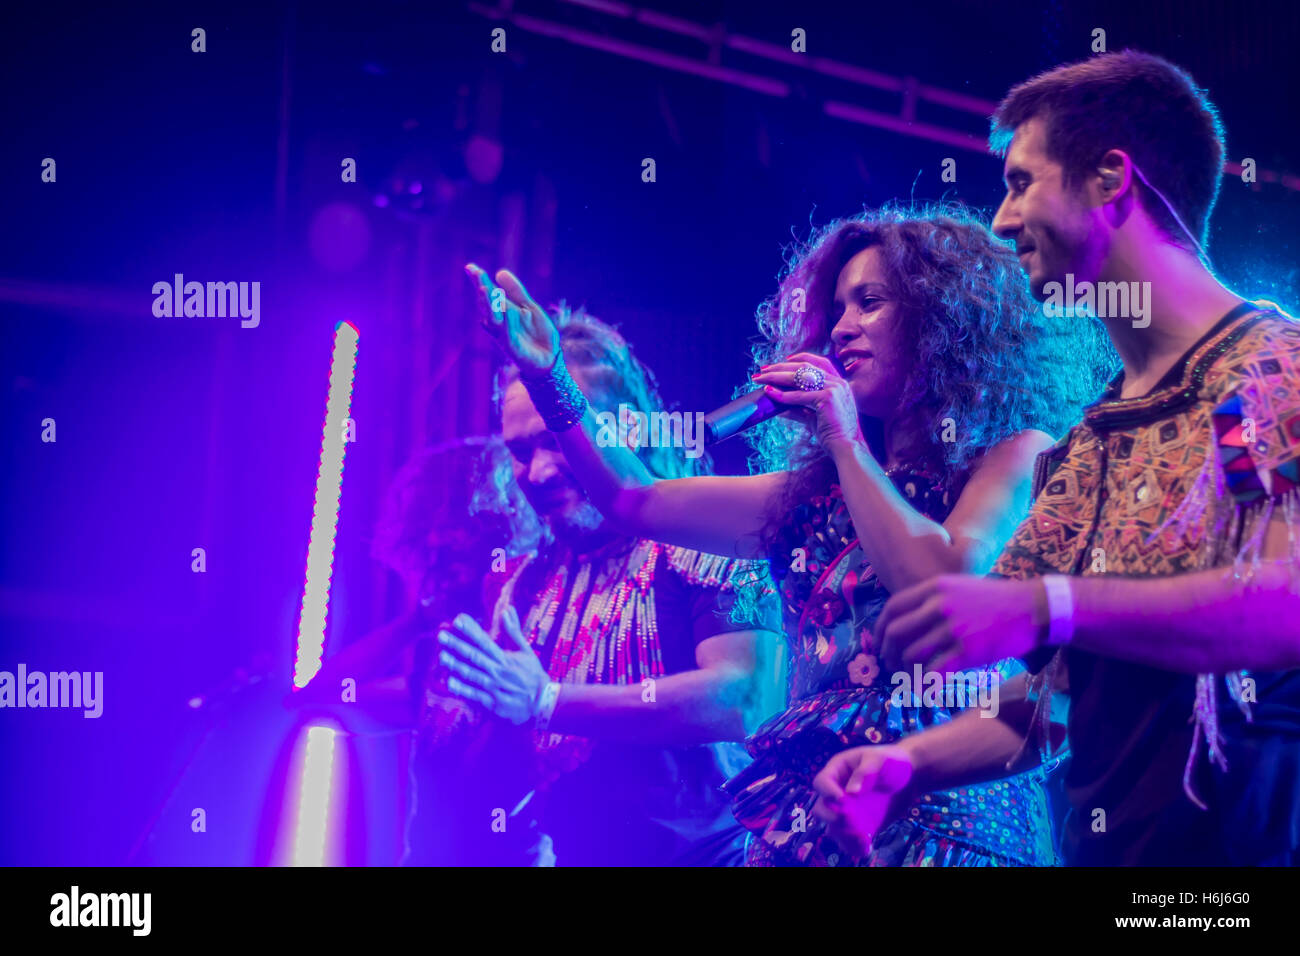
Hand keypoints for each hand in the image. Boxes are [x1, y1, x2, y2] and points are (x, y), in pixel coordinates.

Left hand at [437, 607, 549, 725]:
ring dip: (456, 665)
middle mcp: (498, 671)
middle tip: (441, 636)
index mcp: (505, 658)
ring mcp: (495, 687)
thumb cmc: (533, 674)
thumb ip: (513, 631)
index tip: (457, 620)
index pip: (485, 641)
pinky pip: (475, 695)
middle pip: (475, 656)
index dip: (471, 631)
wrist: (543, 702)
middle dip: (457, 645)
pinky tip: (450, 682)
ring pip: (472, 675)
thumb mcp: (526, 650)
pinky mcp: (493, 703)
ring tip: (441, 656)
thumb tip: (507, 609)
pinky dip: (463, 689)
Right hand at [465, 263, 559, 375]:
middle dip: (482, 289)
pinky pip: (507, 334)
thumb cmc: (537, 333)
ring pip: (492, 319)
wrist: (549, 357)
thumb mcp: (529, 307)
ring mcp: (504, 336)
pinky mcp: (512, 348)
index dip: (479, 281)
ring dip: (489, 304)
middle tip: (477, 273)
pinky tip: (509, 311)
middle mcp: (499, 323)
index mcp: (502, 311)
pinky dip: (508, 323)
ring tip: (486, 288)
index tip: (470, 267)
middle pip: (487, 304)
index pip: (488, 294)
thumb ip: (516, 291)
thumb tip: (499, 272)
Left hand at [751, 352, 864, 448]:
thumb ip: (798, 409)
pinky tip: (770, 393)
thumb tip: (779, 409)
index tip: (783, 361)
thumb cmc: (832, 434)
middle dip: (780, 367)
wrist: (847, 447)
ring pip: (799, 377)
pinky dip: (783, 395)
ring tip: (761, 379)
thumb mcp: (814, 417)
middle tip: (762, 370)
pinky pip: (799, 395)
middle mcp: (838, 382)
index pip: (819, 362)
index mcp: (838, 383)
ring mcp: (834, 389)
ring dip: (776, 376)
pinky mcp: (827, 399)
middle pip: (804, 367)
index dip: (800, 358)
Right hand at [812, 745, 915, 856]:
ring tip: (862, 837)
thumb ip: (865, 773)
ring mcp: (845, 811)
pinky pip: (848, 840)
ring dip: (843, 835)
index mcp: (837, 771)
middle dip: (831, 817)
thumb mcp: (879, 760)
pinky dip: (854, 846)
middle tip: (849, 819)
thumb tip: (851, 792)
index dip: (827, 793)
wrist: (908, 779)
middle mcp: (836, 793)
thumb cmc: (890, 762)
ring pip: (832, 828)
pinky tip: (867, 846)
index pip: (821, 783)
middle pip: (820, 808)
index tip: (843, 801)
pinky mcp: (857, 826)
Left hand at [877, 574, 1042, 673]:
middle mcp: (940, 605)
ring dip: (905, 669)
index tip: (879, 643)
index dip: (880, 629)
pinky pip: (934, 672)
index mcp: (935, 588)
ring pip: (912, 654)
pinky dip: (924, 683)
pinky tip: (925, 688)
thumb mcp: (960, 587)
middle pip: (896, 632)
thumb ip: (932, 599)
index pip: (893, 608)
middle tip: (891, 664)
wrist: (1034, 608)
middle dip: (887, 652)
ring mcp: (954, 628)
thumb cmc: (997, 600)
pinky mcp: (969, 651)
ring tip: (909, 676)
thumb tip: (904, 621)